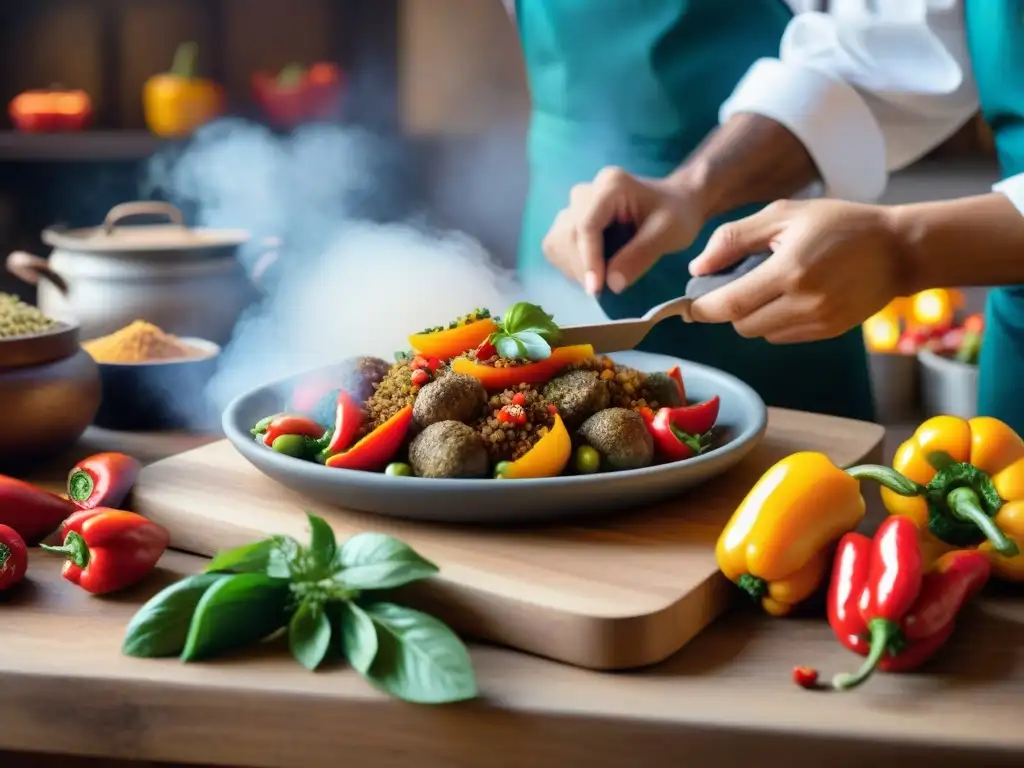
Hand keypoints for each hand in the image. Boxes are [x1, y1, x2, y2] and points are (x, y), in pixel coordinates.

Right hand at [541, 167, 704, 294]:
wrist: (676, 203)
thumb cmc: (676, 215)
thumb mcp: (669, 233)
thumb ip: (640, 256)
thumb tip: (612, 284)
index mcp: (611, 185)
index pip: (587, 224)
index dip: (588, 259)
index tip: (595, 289)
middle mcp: (587, 191)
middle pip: (568, 234)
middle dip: (581, 267)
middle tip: (602, 291)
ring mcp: (575, 205)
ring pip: (557, 240)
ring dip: (573, 267)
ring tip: (598, 280)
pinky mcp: (570, 219)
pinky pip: (557, 245)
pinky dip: (569, 264)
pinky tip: (592, 271)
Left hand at [687, 199, 911, 343]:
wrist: (899, 249)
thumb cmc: (839, 224)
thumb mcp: (783, 215)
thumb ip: (734, 239)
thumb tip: (696, 269)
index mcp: (790, 271)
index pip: (730, 305)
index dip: (702, 309)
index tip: (688, 305)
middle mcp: (804, 303)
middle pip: (741, 325)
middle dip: (728, 309)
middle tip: (732, 285)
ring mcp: (819, 322)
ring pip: (760, 334)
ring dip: (752, 316)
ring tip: (768, 286)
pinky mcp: (829, 332)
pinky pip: (783, 336)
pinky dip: (774, 321)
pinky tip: (790, 296)